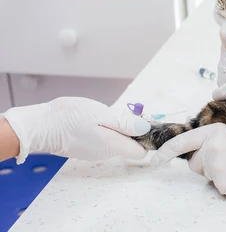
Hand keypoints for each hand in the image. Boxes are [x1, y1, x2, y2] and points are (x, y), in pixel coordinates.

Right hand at [3, 97, 150, 163]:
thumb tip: (145, 129)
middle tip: (122, 114)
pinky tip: (94, 120)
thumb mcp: (101, 115)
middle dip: (131, 131)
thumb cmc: (68, 118)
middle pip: (128, 146)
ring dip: (116, 129)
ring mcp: (94, 152)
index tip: (143, 123)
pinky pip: (103, 140)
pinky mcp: (85, 148)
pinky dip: (104, 130)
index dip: (145, 138)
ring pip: (116, 141)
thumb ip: (124, 124)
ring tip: (105, 115)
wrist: (38, 126)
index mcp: (112, 146)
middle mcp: (105, 153)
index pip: (140, 152)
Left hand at [151, 123, 225, 207]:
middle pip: (194, 162)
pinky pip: (216, 186)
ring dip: (217, 175)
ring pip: (205, 175)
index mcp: (215, 131)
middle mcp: (213, 145)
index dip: (166, 152)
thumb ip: (212, 141)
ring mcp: (217, 164)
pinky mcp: (222, 181)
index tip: (155, 160)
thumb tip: (193, 153)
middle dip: (206, 165)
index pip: (183, 141)